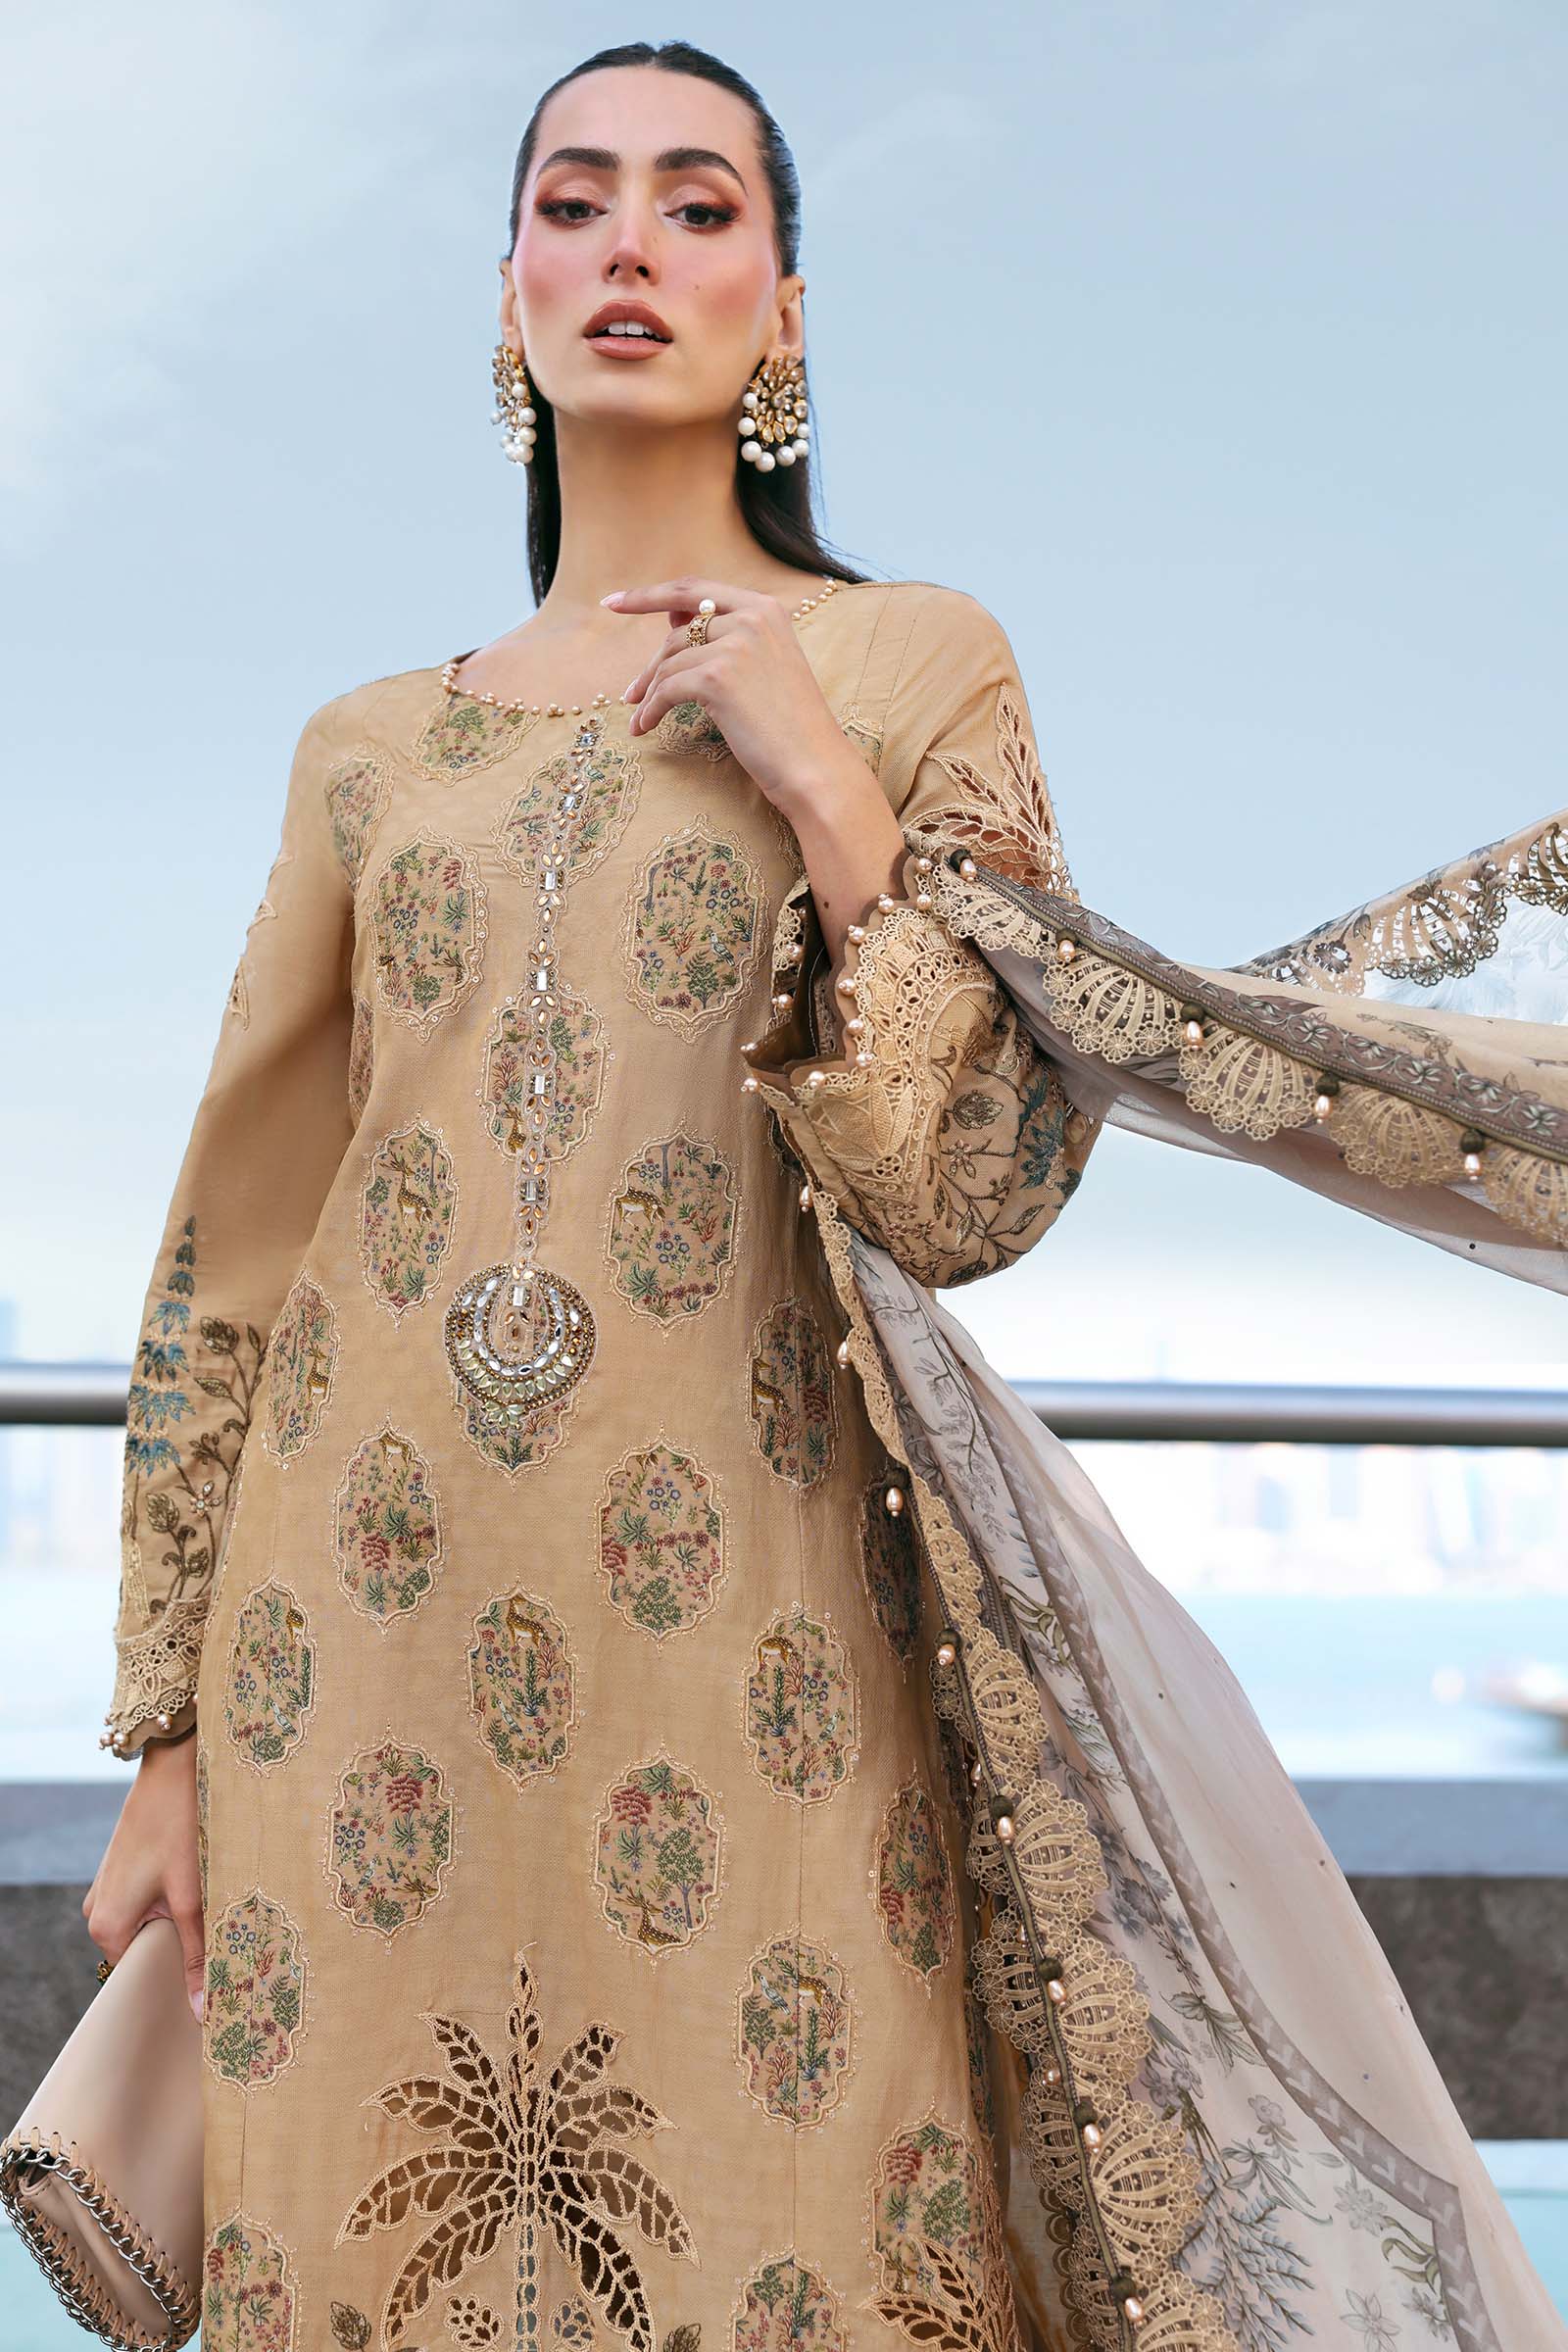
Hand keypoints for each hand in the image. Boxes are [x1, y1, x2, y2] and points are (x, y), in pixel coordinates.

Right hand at [83, 1729, 205, 2020]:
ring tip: (212, 1914)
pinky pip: (143, 1903)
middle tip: (218, 1949)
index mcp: (107, 1927)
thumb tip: (202, 2012)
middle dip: (179, 1950)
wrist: (172, 1769)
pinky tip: (199, 1890)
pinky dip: (170, 1903)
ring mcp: (105, 1889)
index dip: (174, 1981)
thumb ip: (198, 1955)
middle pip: (143, 1951)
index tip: (208, 1984)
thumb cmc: (181, 1830)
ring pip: (146, 1924)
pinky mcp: (119, 1871)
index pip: (139, 1977)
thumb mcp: (193, 1897)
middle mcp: (97, 1912)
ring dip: (177, 1923)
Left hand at [604, 576, 879, 822]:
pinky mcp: (718, 677)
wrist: (815, 767)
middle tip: (628, 692)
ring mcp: (736, 645)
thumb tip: (671, 620)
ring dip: (649, 693)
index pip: (694, 589)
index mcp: (766, 608)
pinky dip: (650, 710)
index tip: (614, 603)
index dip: (649, 595)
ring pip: (669, 662)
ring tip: (640, 718)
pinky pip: (667, 689)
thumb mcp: (764, 666)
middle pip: (677, 630)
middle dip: (649, 664)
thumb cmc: (790, 725)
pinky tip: (645, 728)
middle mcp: (752, 617)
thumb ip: (725, 637)